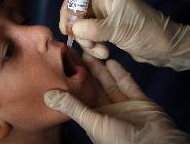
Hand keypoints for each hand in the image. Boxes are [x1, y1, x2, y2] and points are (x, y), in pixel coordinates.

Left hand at [44, 55, 189, 143]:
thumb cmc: (120, 139)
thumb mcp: (92, 122)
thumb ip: (72, 107)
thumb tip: (48, 96)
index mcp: (96, 118)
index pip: (82, 96)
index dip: (75, 82)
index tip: (66, 67)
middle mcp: (109, 111)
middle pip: (96, 87)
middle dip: (88, 71)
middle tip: (78, 54)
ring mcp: (125, 105)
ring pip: (111, 84)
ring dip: (102, 69)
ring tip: (91, 53)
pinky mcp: (141, 101)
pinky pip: (129, 85)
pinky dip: (121, 74)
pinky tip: (112, 62)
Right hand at [60, 0, 189, 79]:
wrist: (166, 48)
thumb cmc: (146, 33)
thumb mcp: (118, 29)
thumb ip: (92, 28)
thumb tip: (72, 28)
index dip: (69, 11)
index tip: (68, 29)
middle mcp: (104, 3)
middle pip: (78, 14)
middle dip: (81, 32)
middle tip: (90, 45)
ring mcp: (105, 17)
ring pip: (83, 28)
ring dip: (88, 42)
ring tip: (101, 52)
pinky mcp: (107, 30)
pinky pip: (91, 37)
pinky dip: (93, 46)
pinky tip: (104, 53)